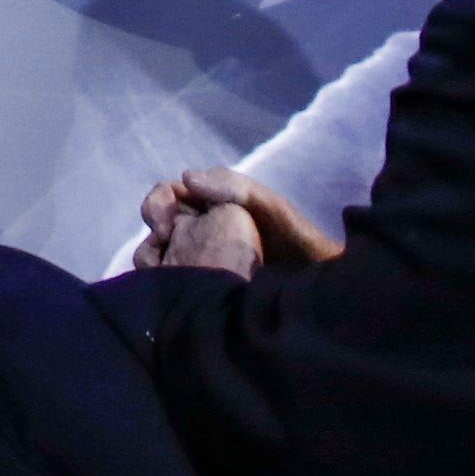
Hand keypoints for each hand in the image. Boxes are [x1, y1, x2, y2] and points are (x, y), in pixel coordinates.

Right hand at [135, 164, 339, 276]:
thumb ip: (234, 187)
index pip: (171, 195)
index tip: (161, 224)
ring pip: (160, 254)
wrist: (322, 296)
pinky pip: (173, 282)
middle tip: (160, 246)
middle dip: (153, 232)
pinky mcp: (205, 289)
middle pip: (160, 224)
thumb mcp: (273, 209)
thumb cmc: (302, 246)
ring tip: (160, 274)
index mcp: (215, 206)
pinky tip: (170, 290)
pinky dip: (163, 282)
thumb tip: (186, 179)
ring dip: (152, 258)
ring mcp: (203, 261)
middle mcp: (204, 230)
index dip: (158, 203)